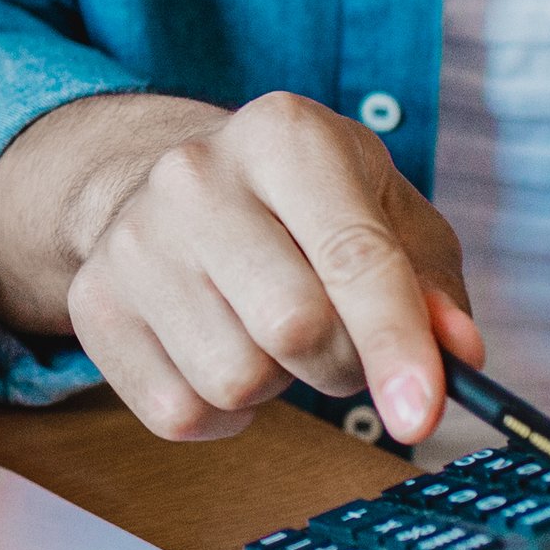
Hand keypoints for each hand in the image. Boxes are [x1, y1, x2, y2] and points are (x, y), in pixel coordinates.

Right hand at [0, 92, 479, 445]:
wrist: (164, 183)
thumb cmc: (297, 206)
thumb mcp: (385, 212)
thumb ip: (432, 285)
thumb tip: (457, 352)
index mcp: (285, 135)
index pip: (353, 256)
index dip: (397, 344)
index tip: (424, 412)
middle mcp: (196, 175)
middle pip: (294, 328)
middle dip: (340, 365)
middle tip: (339, 346)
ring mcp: (132, 239)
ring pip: (234, 379)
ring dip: (274, 385)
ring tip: (266, 336)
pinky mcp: (92, 301)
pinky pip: (178, 413)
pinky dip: (220, 412)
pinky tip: (221, 355)